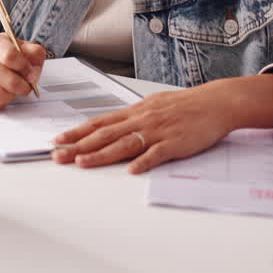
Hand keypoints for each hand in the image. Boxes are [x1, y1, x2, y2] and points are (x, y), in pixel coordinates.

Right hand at [0, 32, 45, 111]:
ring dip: (8, 96)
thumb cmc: (6, 51)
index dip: (25, 68)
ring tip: (13, 90)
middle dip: (24, 86)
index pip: (10, 56)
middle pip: (8, 80)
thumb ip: (34, 54)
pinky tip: (4, 95)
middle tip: (27, 84)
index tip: (32, 74)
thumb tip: (33, 75)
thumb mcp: (22, 45)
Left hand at [51, 81, 236, 173]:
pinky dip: (143, 161)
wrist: (215, 103)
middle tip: (57, 155)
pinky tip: (131, 170)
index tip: (58, 140)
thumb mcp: (153, 105)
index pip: (99, 122)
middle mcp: (141, 119)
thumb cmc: (185, 105)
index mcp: (135, 111)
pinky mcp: (175, 142)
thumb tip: (112, 125)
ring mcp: (157, 131)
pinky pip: (156, 153)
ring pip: (124, 143)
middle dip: (78, 145)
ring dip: (101, 154)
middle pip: (104, 134)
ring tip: (82, 162)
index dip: (76, 132)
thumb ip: (132, 117)